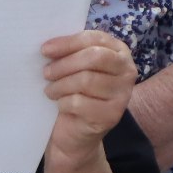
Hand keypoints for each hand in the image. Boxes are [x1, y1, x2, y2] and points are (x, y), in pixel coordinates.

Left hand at [41, 31, 132, 158]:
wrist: (76, 134)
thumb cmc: (75, 93)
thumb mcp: (75, 68)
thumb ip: (71, 53)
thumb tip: (49, 46)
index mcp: (119, 52)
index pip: (95, 38)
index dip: (68, 42)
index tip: (45, 49)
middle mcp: (127, 71)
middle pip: (94, 57)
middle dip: (64, 64)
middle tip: (46, 72)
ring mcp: (123, 94)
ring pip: (86, 80)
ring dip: (60, 85)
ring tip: (50, 90)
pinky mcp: (112, 115)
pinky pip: (80, 102)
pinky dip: (63, 103)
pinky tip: (60, 105)